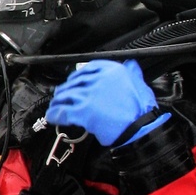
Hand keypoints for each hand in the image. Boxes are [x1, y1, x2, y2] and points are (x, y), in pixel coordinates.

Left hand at [46, 58, 167, 145]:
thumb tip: (130, 65)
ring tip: (54, 105)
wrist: (141, 129)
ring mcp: (90, 95)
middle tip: (60, 94)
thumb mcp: (140, 83)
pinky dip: (55, 114)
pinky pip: (63, 111)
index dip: (77, 75)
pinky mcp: (84, 111)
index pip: (89, 68)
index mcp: (113, 71)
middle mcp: (99, 80)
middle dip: (66, 89)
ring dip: (58, 101)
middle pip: (75, 82)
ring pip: (67, 95)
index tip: (72, 79)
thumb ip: (132, 72)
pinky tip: (52, 116)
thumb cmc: (142, 110)